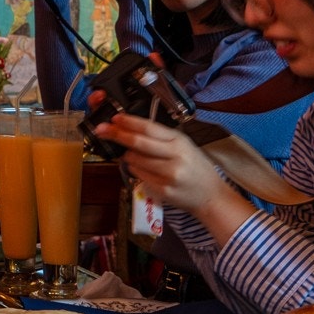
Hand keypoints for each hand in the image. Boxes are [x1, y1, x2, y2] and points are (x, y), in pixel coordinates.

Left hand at [92, 112, 253, 240]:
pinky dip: (135, 170)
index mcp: (179, 141)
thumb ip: (161, 139)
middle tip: (103, 130)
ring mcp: (169, 175)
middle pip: (139, 143)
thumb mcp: (184, 146)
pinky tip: (141, 169)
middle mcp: (175, 157)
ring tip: (130, 155)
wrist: (211, 195)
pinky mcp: (163, 190)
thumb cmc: (195, 167)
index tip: (115, 118)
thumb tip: (130, 130)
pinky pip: (139, 176)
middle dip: (117, 135)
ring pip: (135, 161)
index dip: (129, 122)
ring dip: (127, 156)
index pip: (150, 128)